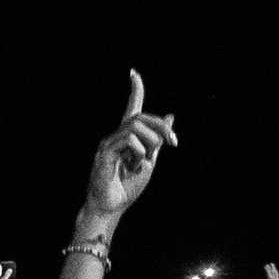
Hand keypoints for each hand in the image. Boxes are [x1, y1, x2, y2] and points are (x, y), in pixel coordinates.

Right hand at [83, 69, 178, 219]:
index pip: (132, 107)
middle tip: (174, 142)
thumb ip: (158, 140)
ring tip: (144, 161)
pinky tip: (134, 164)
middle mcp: (116, 136)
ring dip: (151, 142)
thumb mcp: (150, 161)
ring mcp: (109, 143)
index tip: (134, 73)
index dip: (135, 90)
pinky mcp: (104, 152)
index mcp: (128, 137)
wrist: (112, 206)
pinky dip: (139, 150)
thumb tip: (170, 117)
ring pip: (136, 126)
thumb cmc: (128, 187)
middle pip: (142, 117)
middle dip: (162, 127)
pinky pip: (128, 139)